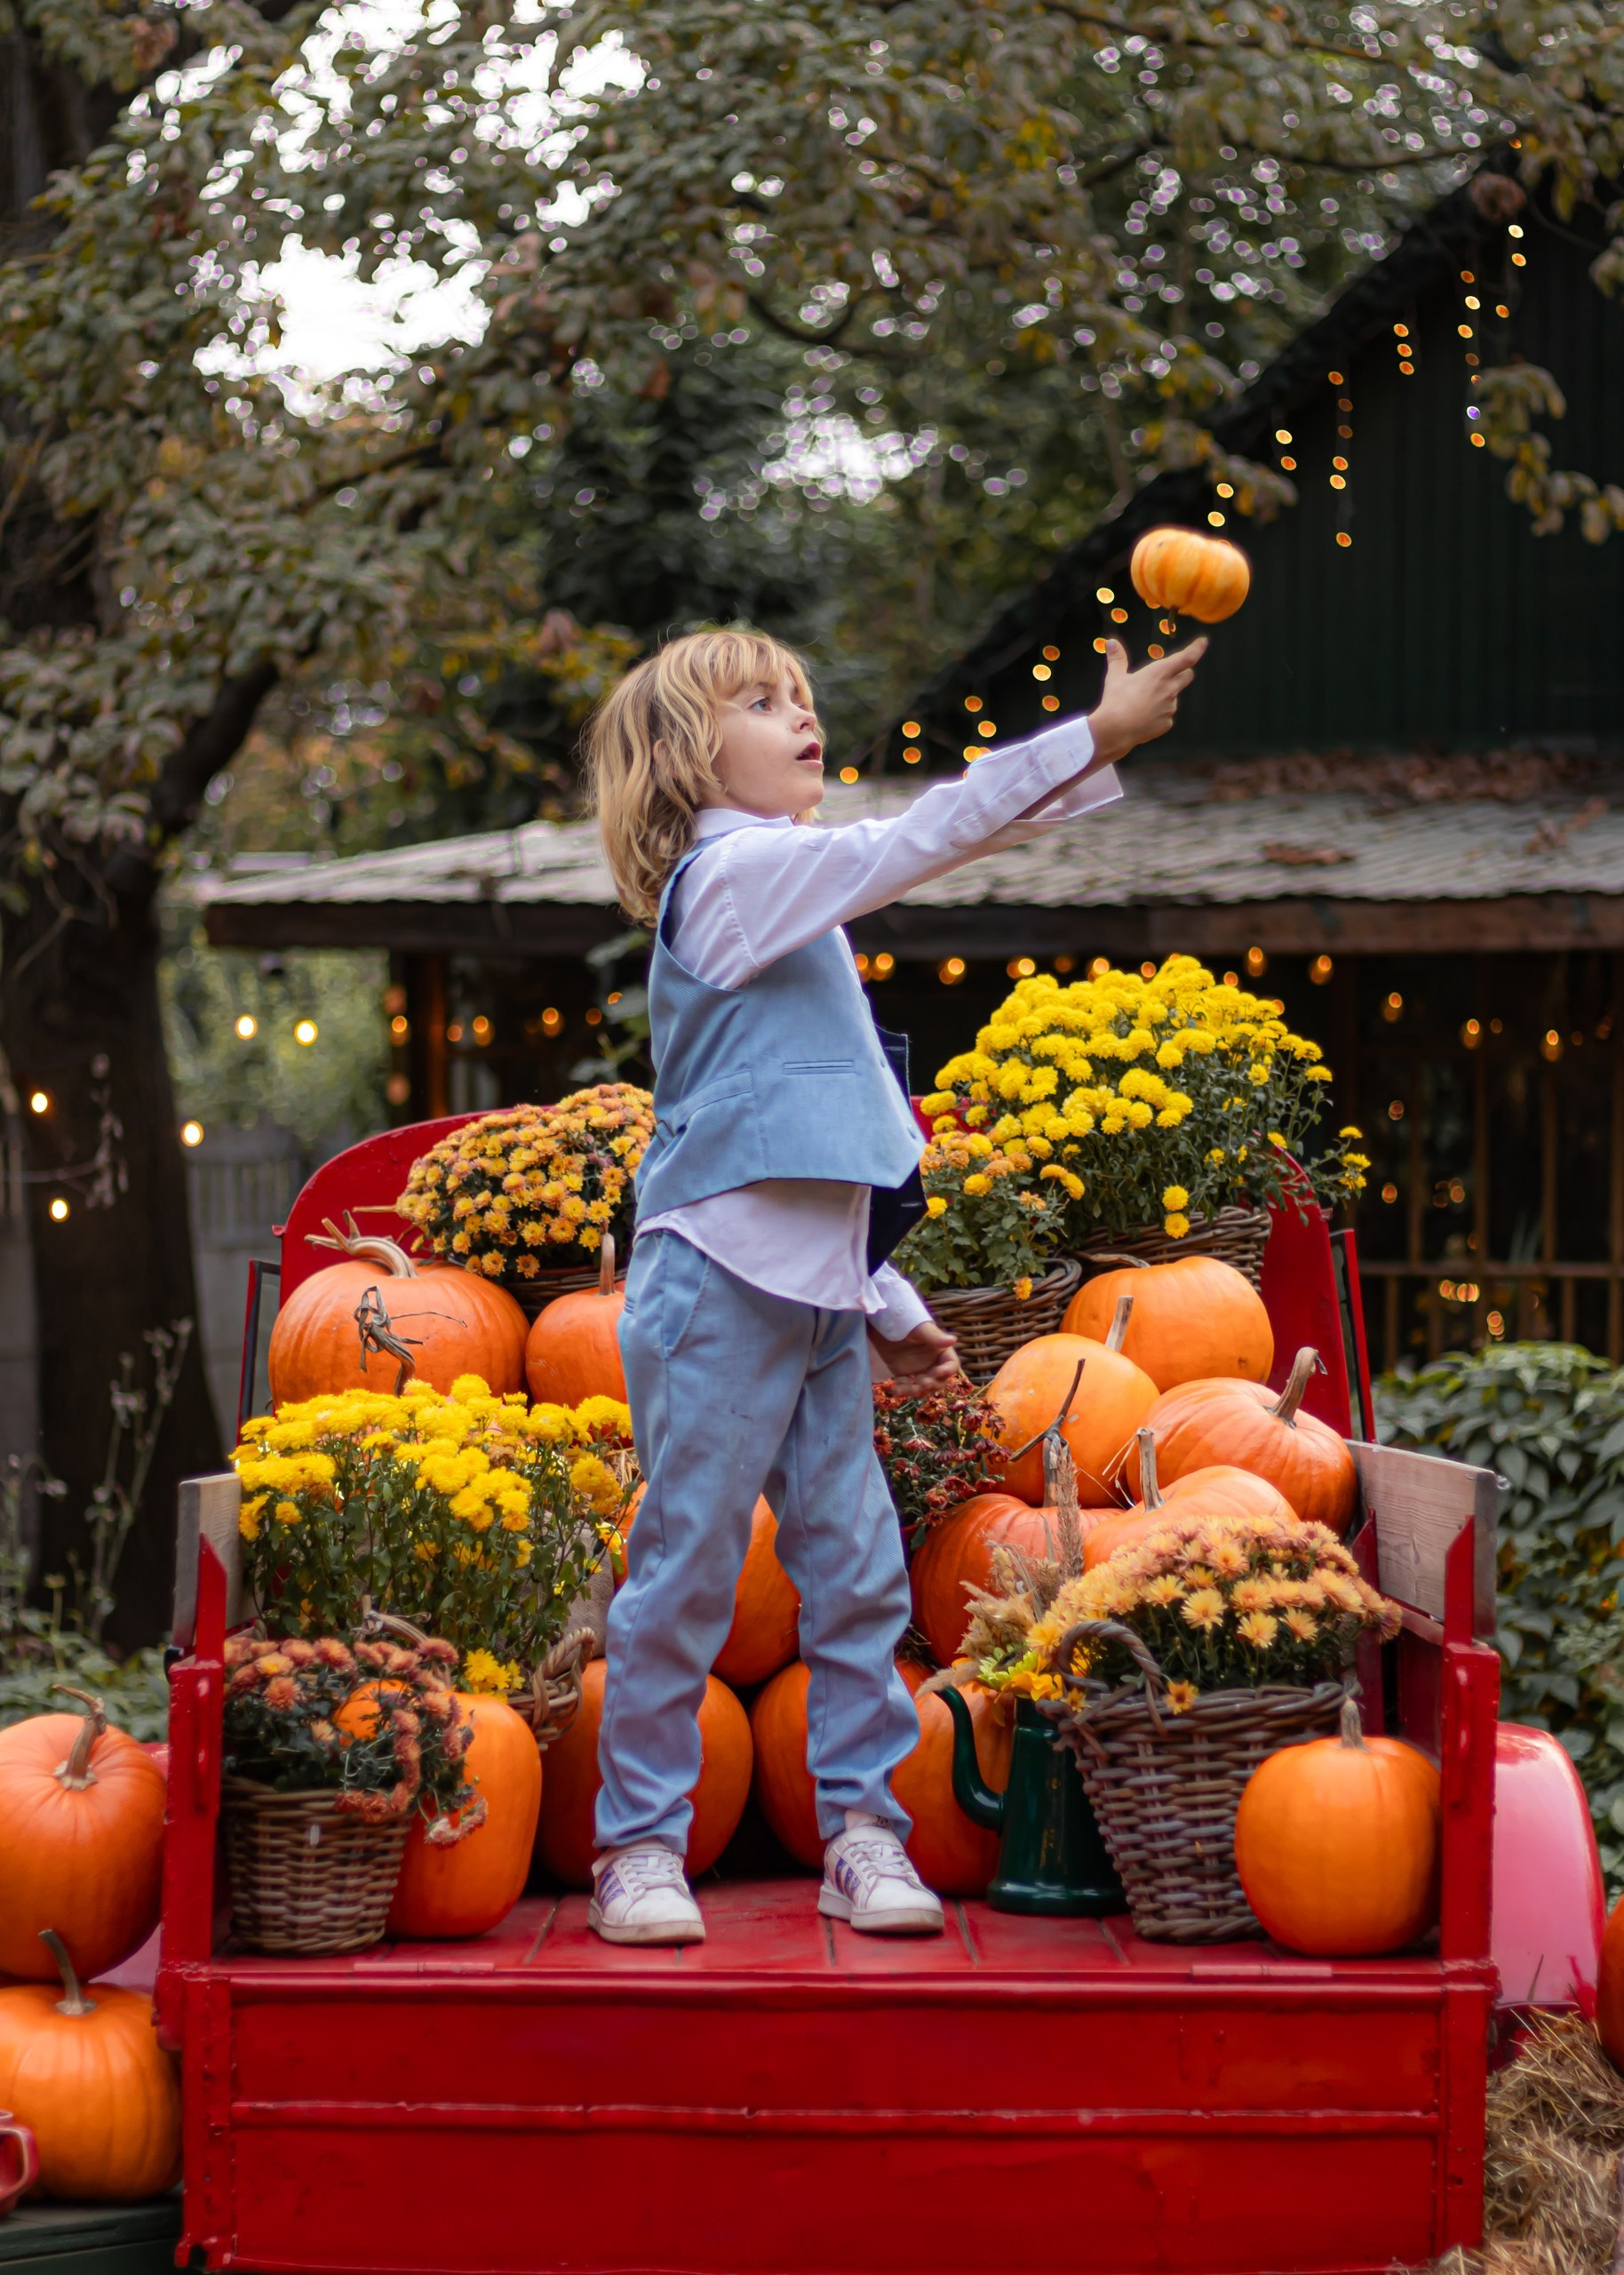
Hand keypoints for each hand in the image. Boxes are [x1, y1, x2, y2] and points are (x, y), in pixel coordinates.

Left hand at [869, 1319, 960, 1390]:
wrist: (881, 1321)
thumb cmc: (904, 1319)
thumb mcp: (918, 1328)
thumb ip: (934, 1336)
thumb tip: (954, 1340)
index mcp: (940, 1350)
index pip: (951, 1364)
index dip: (948, 1371)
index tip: (938, 1373)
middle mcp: (932, 1361)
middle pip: (939, 1380)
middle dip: (933, 1384)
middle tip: (922, 1384)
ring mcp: (918, 1369)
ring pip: (923, 1386)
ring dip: (918, 1391)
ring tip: (909, 1391)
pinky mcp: (903, 1373)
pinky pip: (906, 1385)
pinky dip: (903, 1390)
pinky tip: (896, 1391)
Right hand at [1087, 635, 1206, 766]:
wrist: (1115, 731)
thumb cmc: (1116, 702)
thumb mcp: (1115, 677)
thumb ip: (1117, 658)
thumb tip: (1112, 642)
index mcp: (1159, 673)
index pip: (1186, 658)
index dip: (1197, 648)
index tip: (1203, 642)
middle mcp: (1169, 689)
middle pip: (1187, 676)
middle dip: (1182, 672)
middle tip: (1167, 674)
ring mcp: (1170, 708)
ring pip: (1174, 697)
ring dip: (1165, 695)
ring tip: (1143, 702)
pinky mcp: (1167, 723)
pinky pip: (1167, 715)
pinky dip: (1158, 714)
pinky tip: (1143, 716)